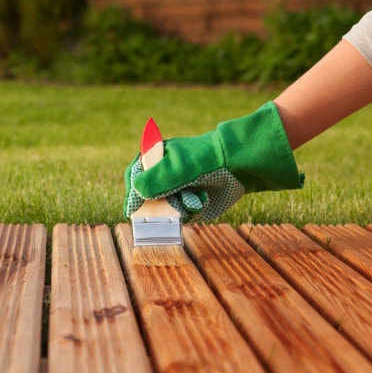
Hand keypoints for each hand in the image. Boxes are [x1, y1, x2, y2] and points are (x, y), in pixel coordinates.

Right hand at [123, 101, 303, 222]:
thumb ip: (155, 180)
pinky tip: (201, 199)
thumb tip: (136, 192)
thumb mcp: (178, 168)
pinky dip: (190, 210)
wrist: (238, 165)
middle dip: (160, 205)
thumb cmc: (205, 161)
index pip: (134, 177)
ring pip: (164, 208)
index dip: (133, 195)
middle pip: (148, 197)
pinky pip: (180, 213)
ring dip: (178, 207)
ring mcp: (176, 188)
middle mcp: (163, 174)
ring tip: (195, 198)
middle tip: (173, 205)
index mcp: (154, 158)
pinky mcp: (189, 200)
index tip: (133, 211)